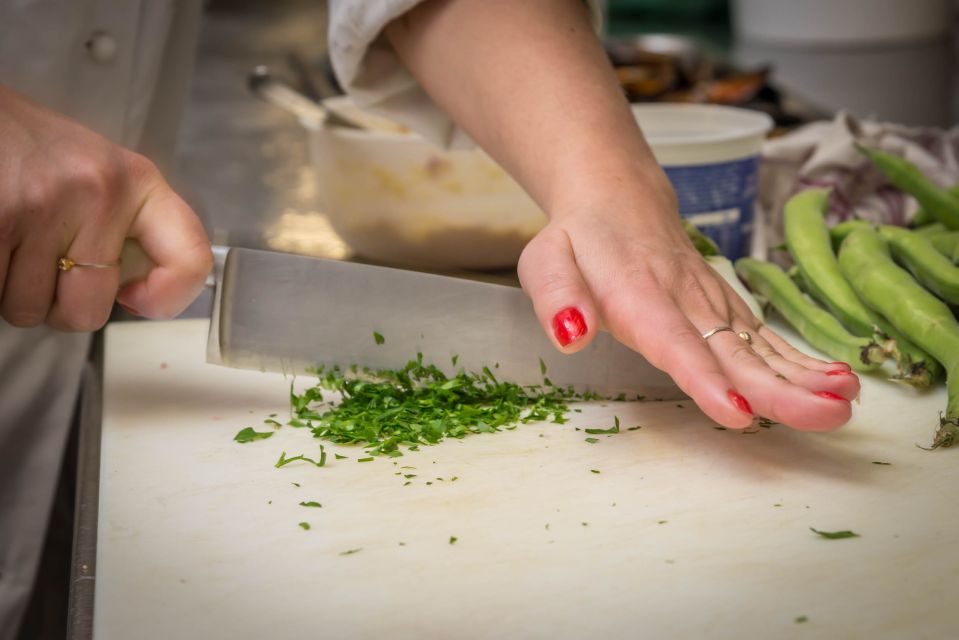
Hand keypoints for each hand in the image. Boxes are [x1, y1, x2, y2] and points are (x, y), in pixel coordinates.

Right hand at [0, 85, 211, 330]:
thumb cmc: (29, 147)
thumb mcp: (97, 172)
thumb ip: (127, 227)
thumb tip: (140, 293)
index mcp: (137, 182)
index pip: (190, 259)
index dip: (168, 299)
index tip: (137, 299)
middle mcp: (98, 194)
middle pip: (88, 312)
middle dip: (59, 306)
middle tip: (44, 265)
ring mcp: (42, 208)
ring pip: (29, 310)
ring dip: (12, 291)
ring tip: (9, 238)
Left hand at [518, 188, 860, 430]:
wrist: (617, 197)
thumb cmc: (579, 239)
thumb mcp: (545, 262)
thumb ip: (557, 298)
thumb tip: (571, 335)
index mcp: (638, 293)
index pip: (674, 341)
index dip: (705, 379)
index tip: (738, 412)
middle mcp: (685, 298)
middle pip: (733, 350)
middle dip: (780, 388)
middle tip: (825, 415)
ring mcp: (712, 301)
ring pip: (759, 343)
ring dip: (804, 375)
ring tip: (845, 402)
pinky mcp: (726, 305)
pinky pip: (764, 335)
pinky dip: (801, 359)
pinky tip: (838, 381)